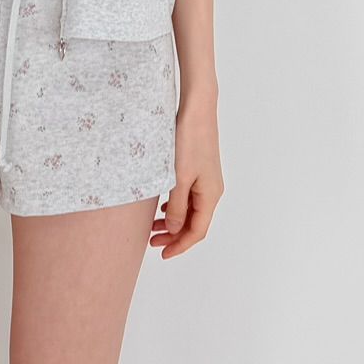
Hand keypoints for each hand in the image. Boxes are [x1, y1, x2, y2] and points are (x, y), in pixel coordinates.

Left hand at [151, 100, 221, 257]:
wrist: (196, 110)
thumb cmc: (189, 141)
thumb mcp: (179, 178)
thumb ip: (176, 207)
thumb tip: (175, 230)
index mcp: (210, 195)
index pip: (197, 231)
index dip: (180, 245)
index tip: (162, 253)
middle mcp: (212, 190)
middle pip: (195, 223)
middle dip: (174, 236)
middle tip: (152, 242)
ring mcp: (206, 180)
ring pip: (191, 211)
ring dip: (173, 222)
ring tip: (153, 227)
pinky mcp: (199, 170)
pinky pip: (189, 197)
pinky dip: (175, 207)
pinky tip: (162, 208)